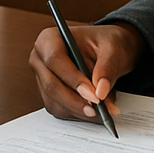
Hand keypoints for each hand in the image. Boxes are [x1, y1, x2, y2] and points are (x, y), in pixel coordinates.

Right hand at [29, 22, 143, 124]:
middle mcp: (41, 59)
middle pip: (51, 85)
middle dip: (77, 101)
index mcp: (50, 38)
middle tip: (100, 109)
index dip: (73, 79)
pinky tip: (95, 110)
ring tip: (104, 109)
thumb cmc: (105, 43)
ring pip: (55, 102)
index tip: (93, 95)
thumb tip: (101, 91)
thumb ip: (107, 68)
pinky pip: (60, 109)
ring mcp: (42, 79)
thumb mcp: (112, 48)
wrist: (107, 51)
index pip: (54, 59)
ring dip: (80, 110)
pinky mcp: (49, 95)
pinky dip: (79, 114)